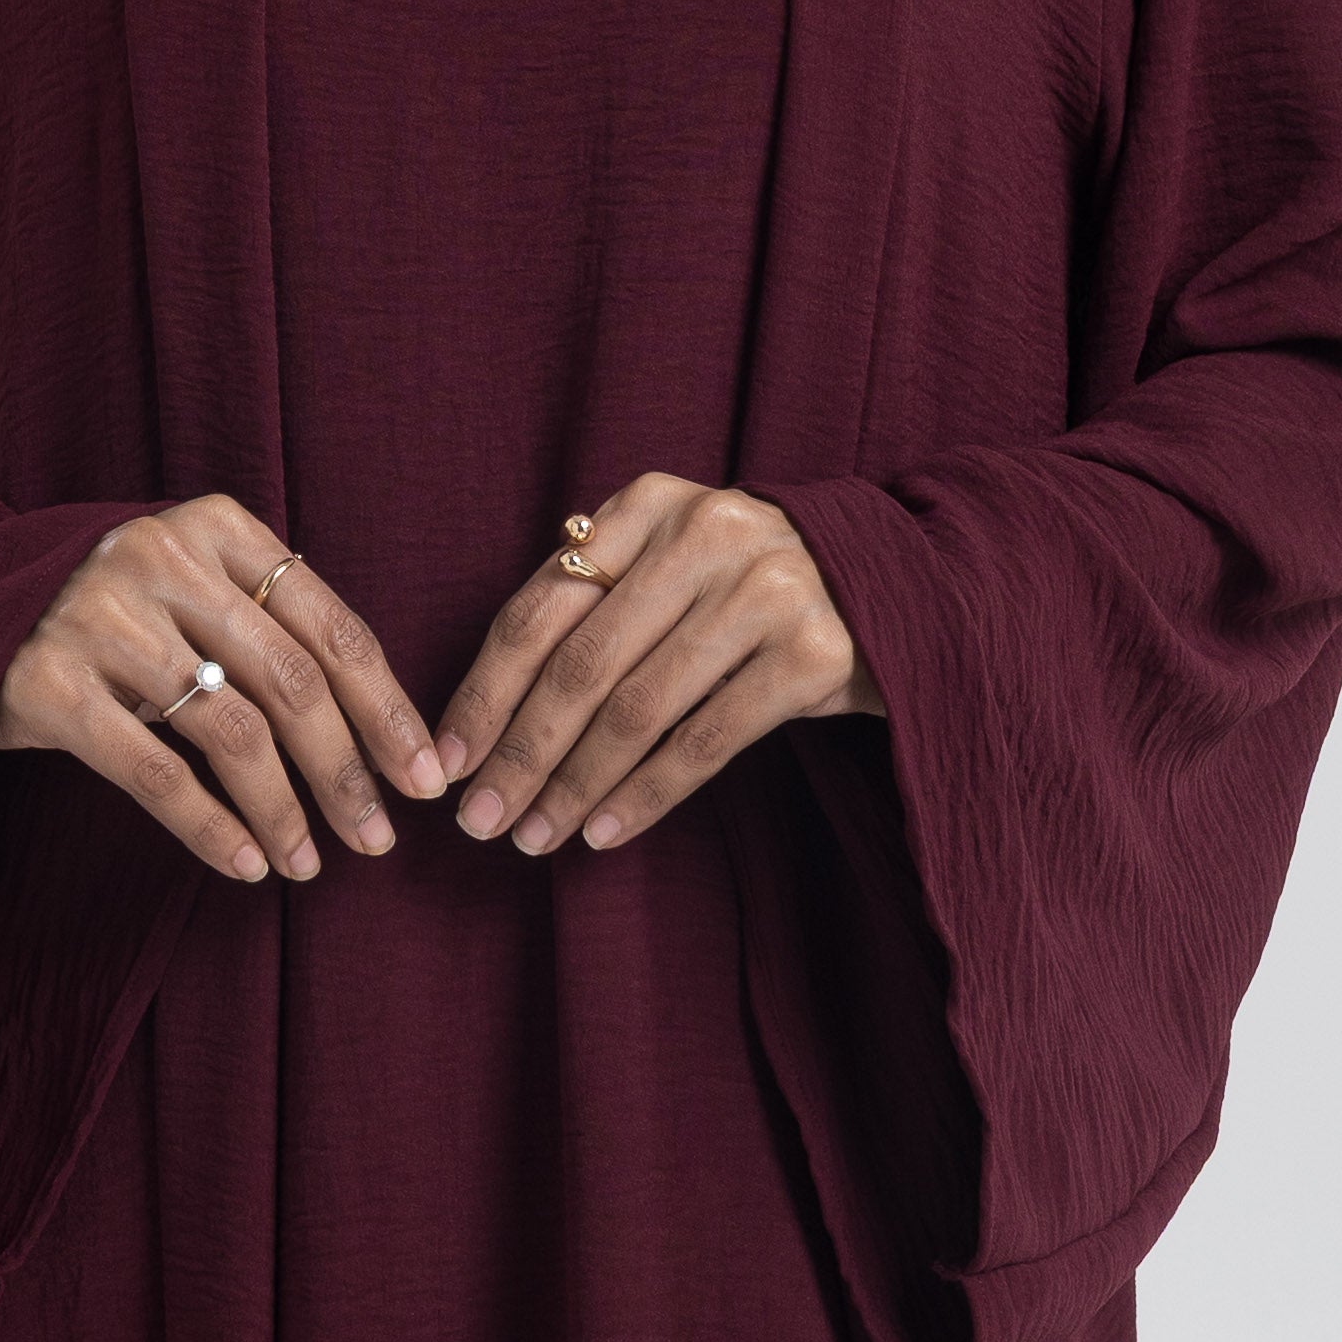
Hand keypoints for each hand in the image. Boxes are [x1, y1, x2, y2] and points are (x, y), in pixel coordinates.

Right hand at [0, 495, 444, 882]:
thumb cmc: (98, 614)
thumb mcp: (183, 585)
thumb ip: (263, 621)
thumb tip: (379, 727)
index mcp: (213, 526)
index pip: (330, 624)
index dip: (386, 709)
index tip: (424, 776)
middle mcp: (158, 557)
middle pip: (293, 681)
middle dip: (348, 771)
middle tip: (380, 837)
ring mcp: (97, 616)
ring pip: (233, 731)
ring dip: (286, 810)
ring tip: (312, 864)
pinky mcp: (45, 683)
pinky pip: (157, 772)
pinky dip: (214, 828)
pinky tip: (248, 865)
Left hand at [436, 474, 883, 856]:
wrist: (894, 587)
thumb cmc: (746, 587)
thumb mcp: (669, 562)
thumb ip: (591, 600)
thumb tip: (482, 713)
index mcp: (648, 504)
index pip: (541, 607)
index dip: (486, 692)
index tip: (447, 761)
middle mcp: (706, 533)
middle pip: (581, 664)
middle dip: (520, 752)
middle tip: (479, 820)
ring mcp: (766, 590)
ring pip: (637, 708)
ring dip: (575, 785)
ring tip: (534, 837)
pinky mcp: (813, 654)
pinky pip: (705, 741)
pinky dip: (645, 795)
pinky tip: (603, 832)